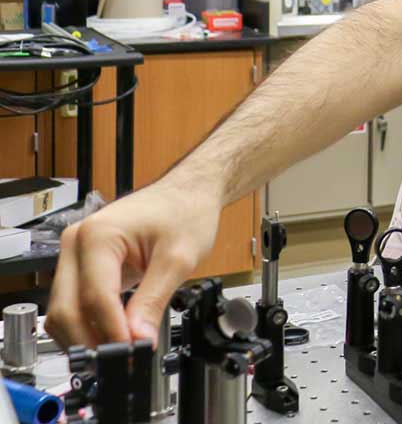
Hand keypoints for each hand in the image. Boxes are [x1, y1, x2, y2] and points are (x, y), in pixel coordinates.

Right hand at [45, 178, 221, 348]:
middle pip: (67, 309)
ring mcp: (75, 253)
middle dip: (92, 340)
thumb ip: (154, 301)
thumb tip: (138, 339)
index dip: (113, 331)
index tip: (132, 352)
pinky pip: (72, 303)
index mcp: (98, 236)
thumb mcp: (179, 258)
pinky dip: (87, 324)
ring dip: (86, 336)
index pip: (95, 297)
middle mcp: (77, 242)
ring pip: (63, 310)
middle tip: (124, 359)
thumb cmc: (185, 212)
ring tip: (121, 350)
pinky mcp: (81, 264)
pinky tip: (113, 335)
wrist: (187, 193)